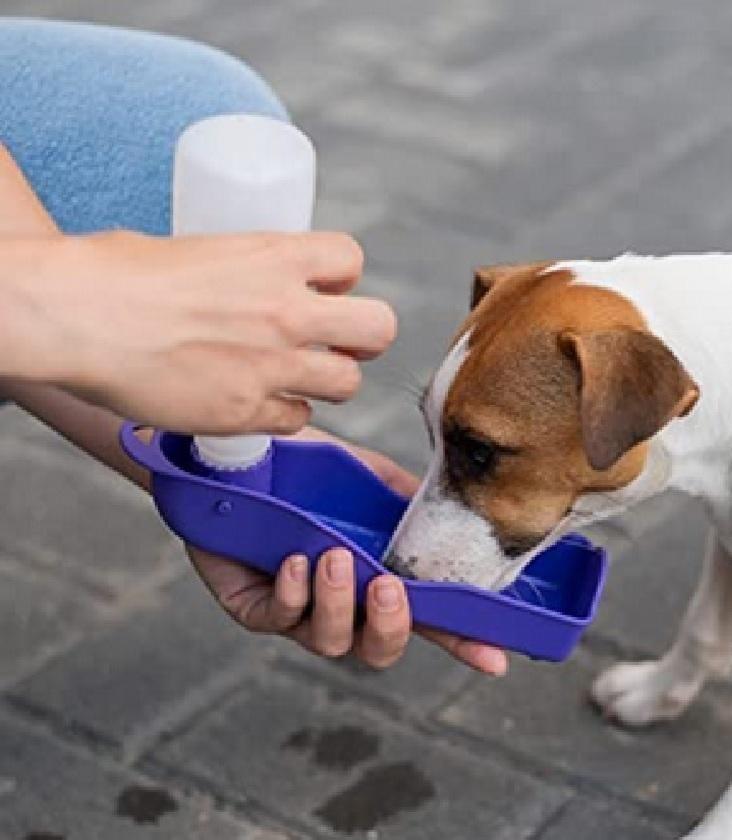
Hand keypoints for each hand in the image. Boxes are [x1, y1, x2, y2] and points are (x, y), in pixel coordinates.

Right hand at [0, 229, 394, 433]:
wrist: (74, 318)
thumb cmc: (114, 275)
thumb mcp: (195, 249)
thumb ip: (241, 269)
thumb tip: (251, 284)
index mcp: (273, 257)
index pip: (350, 259)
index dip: (344, 276)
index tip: (328, 287)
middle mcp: (287, 312)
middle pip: (380, 327)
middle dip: (365, 336)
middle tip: (341, 342)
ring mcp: (272, 366)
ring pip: (349, 383)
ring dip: (330, 380)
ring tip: (297, 375)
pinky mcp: (246, 411)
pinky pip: (299, 420)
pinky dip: (285, 413)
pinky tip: (260, 402)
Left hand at [186, 429, 507, 675]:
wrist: (242, 453)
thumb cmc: (308, 470)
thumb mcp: (371, 479)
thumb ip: (411, 505)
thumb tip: (456, 517)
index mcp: (378, 580)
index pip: (428, 620)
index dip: (461, 643)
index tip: (494, 659)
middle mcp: (342, 605)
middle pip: (378, 651)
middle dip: (390, 627)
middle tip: (387, 588)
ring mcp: (297, 612)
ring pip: (329, 642)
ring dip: (338, 603)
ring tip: (334, 557)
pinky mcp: (252, 607)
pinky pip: (278, 619)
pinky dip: (294, 594)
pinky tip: (295, 562)